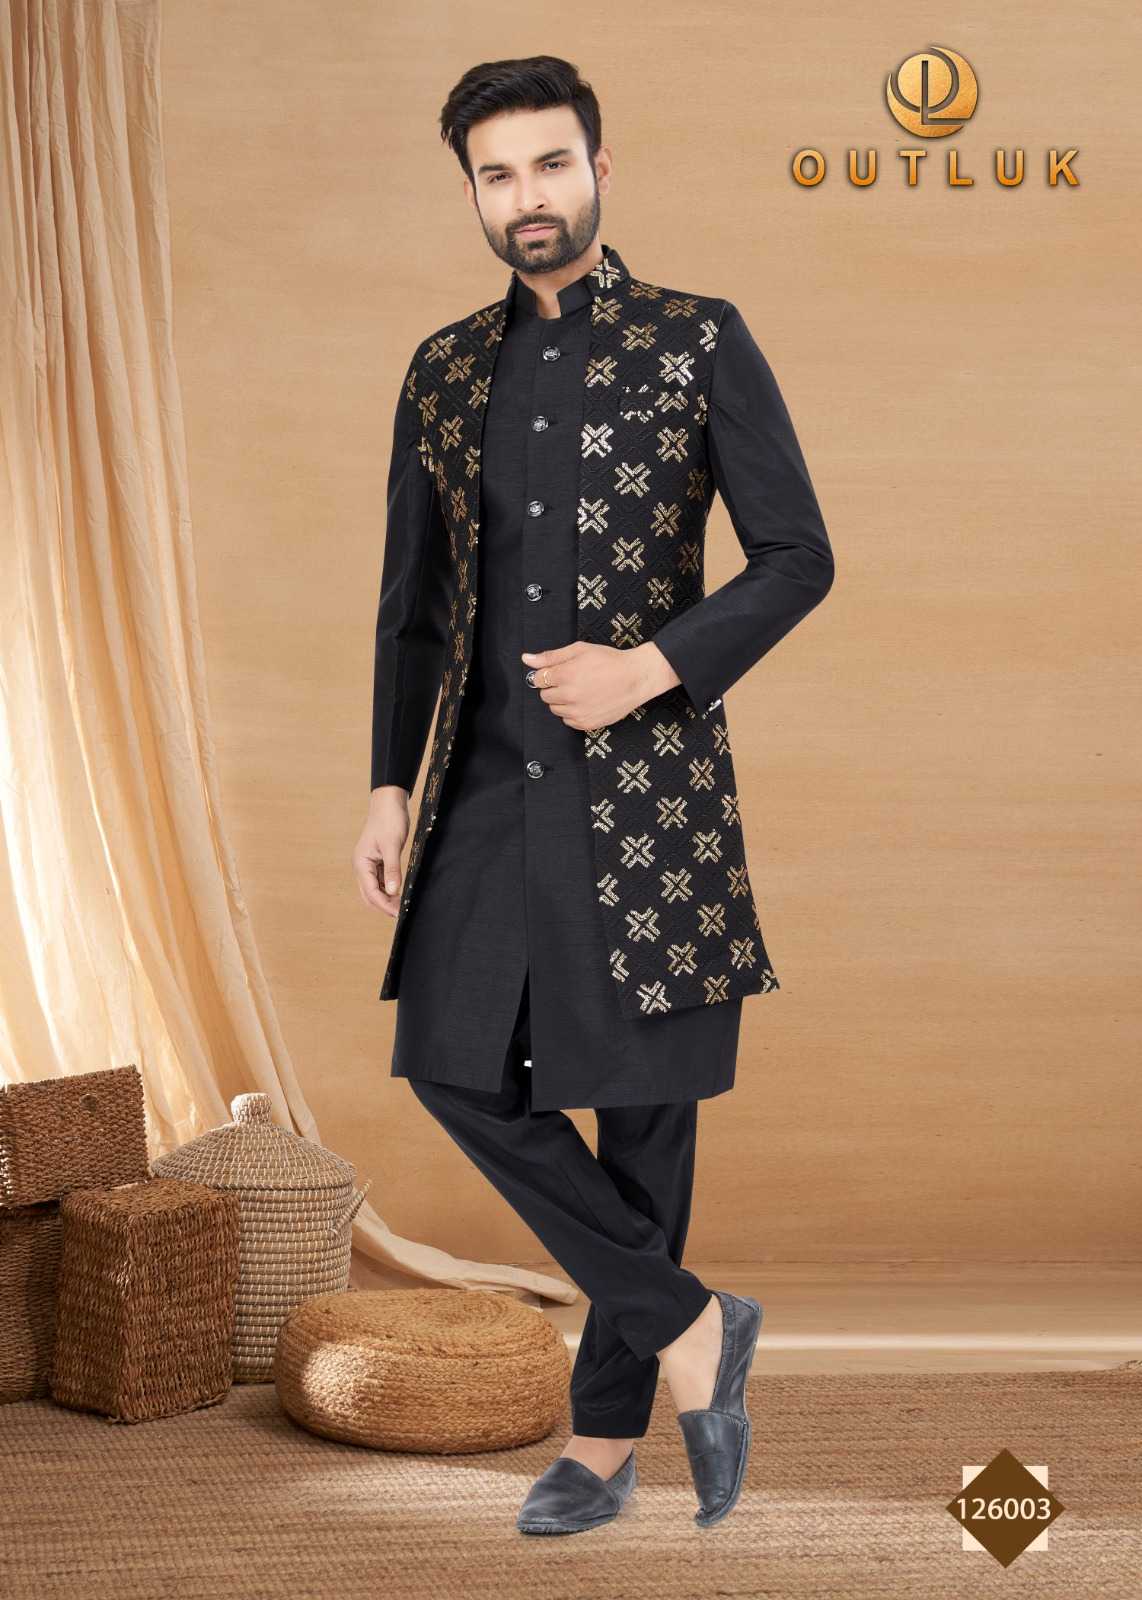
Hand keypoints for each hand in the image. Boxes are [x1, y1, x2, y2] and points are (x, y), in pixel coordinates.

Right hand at [352, 786, 409, 916]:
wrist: (389, 801)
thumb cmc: (389, 820)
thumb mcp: (392, 846)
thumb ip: (392, 870)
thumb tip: (393, 891)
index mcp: (361, 863)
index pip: (371, 892)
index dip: (385, 905)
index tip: (399, 913)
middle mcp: (362, 866)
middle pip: (370, 894)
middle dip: (384, 905)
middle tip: (402, 913)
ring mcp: (369, 864)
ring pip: (375, 889)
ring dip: (387, 898)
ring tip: (403, 905)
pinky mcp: (378, 860)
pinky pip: (381, 880)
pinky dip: (389, 888)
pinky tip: (400, 892)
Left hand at [520, 641, 680, 730]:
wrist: (636, 678)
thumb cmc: (610, 661)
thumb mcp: (579, 650)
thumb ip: (551, 656)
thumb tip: (527, 658)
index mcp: (565, 675)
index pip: (537, 679)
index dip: (547, 674)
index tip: (558, 671)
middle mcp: (569, 696)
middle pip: (545, 695)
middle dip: (555, 687)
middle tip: (573, 679)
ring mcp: (578, 712)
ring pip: (555, 709)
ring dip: (563, 701)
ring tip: (582, 690)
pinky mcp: (586, 724)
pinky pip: (567, 721)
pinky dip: (573, 713)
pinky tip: (586, 701)